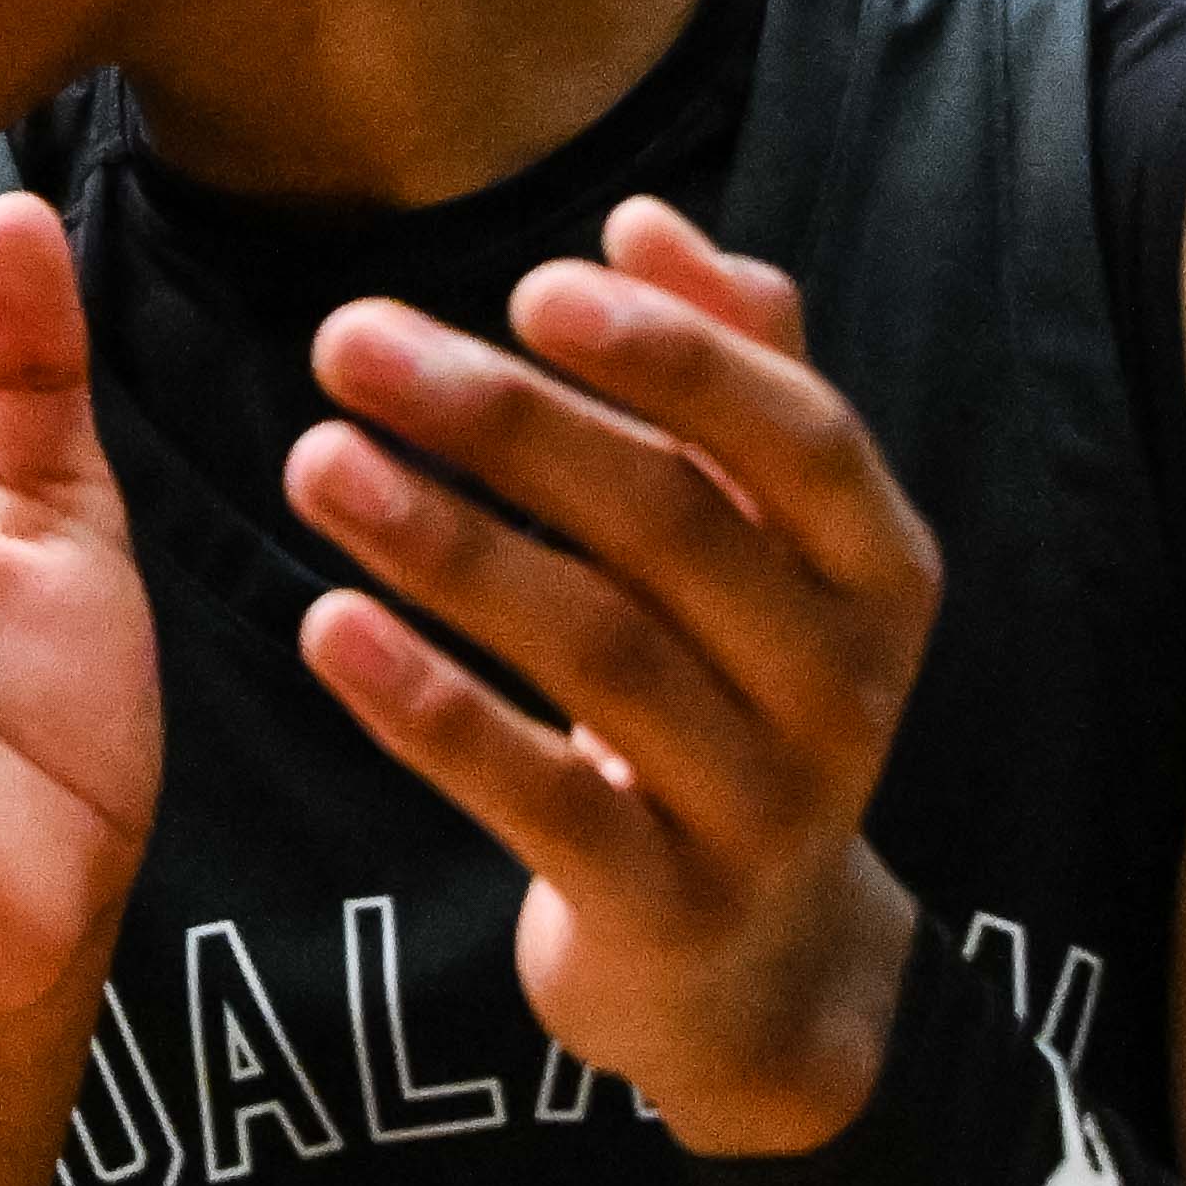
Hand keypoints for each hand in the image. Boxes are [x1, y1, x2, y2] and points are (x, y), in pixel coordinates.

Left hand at [281, 206, 941, 1155]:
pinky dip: (431, 711)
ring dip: (446, 547)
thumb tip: (646, 218)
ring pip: (600, 654)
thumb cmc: (733, 693)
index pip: (798, 436)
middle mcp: (842, 683)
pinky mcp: (666, 907)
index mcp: (875, 567)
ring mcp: (763, 806)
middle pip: (674, 528)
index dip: (675, 356)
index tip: (530, 283)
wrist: (754, 967)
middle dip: (507, 422)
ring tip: (311, 461)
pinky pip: (542, 798)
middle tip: (348, 341)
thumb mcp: (765, 546)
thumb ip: (729, 374)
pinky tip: (323, 626)